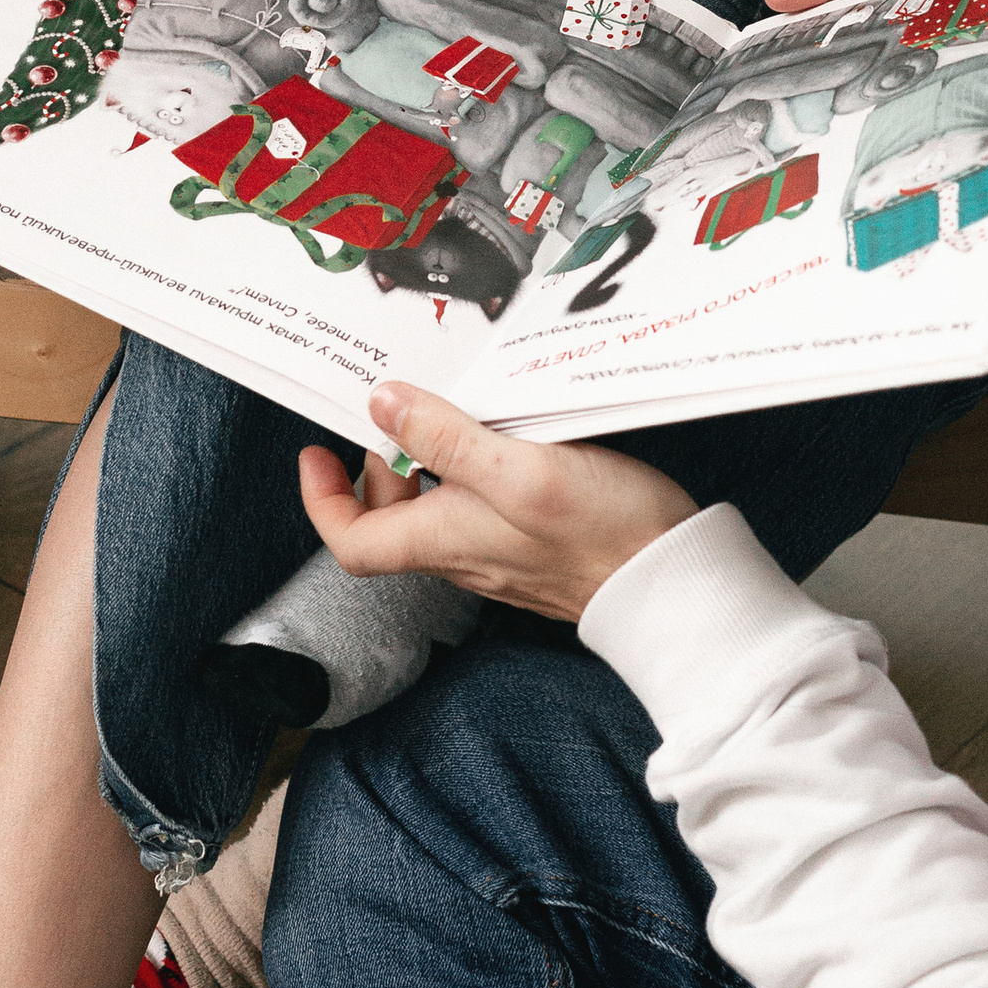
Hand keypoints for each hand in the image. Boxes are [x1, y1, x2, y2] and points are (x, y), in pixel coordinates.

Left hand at [299, 381, 695, 626]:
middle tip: (400, 410)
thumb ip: (447, 439)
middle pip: (389, 516)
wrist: (671, 581)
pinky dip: (471, 468)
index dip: (322, 498)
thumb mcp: (519, 469)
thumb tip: (382, 405)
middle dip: (381, 461)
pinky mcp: (531, 541)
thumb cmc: (604, 532)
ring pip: (434, 507)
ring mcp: (497, 550)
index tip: (316, 453)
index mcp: (443, 538)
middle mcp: (461, 551)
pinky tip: (502, 436)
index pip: (351, 538)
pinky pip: (478, 506)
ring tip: (452, 410)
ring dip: (429, 458)